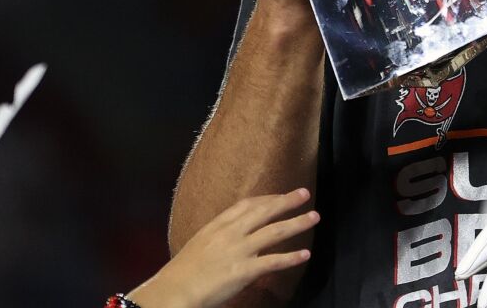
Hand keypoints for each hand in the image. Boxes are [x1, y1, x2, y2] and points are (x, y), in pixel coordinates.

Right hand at [128, 189, 317, 307]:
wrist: (171, 292)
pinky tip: (305, 254)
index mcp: (217, 225)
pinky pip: (272, 261)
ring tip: (314, 217)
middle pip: (264, 211)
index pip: (247, 204)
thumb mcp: (199, 243)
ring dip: (297, 223)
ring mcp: (238, 251)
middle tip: (305, 193)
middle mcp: (230, 234)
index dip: (267, 198)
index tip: (281, 196)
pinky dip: (291, 258)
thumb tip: (237, 234)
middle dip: (287, 201)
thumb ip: (220, 236)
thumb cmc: (181, 273)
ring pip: (274, 232)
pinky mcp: (243, 271)